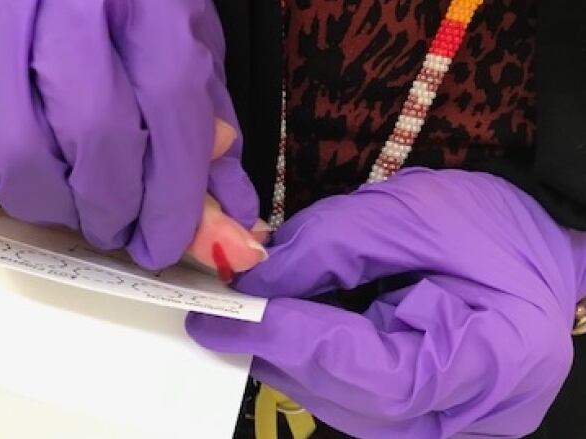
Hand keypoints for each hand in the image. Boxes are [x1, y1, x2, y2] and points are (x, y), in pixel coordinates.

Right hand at [0, 0, 259, 269]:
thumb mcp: (167, 49)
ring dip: (48, 199)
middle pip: (93, 128)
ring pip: (15, 147)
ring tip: (61, 195)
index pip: (172, 96)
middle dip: (111, 207)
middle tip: (113, 227)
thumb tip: (227, 223)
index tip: (165, 241)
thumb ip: (195, 128)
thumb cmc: (102, 11)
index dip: (175, 190)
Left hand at [187, 169, 584, 437]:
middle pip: (352, 399)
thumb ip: (330, 245)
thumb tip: (254, 279)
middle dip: (280, 351)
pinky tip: (285, 328)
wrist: (537, 245)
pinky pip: (353, 395)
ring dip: (288, 357)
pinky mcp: (424, 410)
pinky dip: (312, 361)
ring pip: (344, 403)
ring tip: (245, 316)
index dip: (297, 343)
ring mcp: (446, 419)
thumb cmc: (495, 224)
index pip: (378, 374)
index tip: (230, 315)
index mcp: (496, 361)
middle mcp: (471, 413)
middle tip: (221, 315)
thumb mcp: (413, 215)